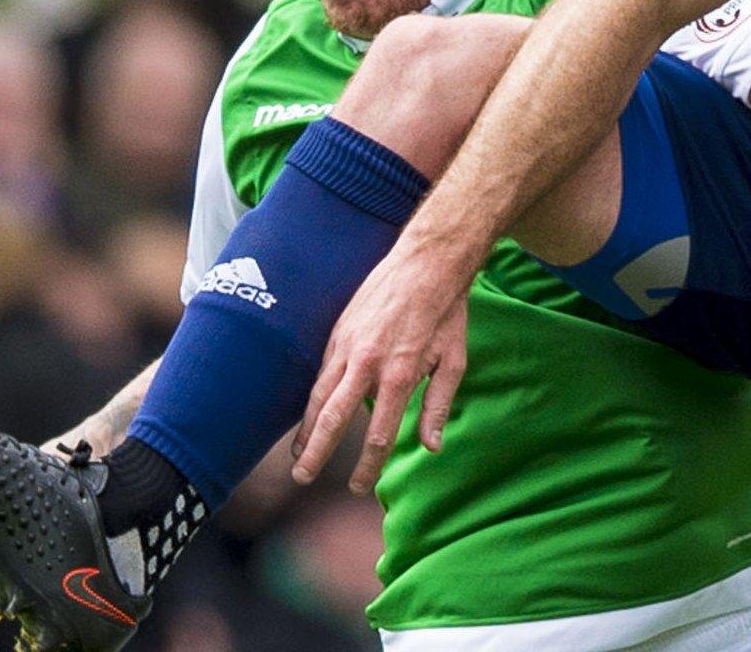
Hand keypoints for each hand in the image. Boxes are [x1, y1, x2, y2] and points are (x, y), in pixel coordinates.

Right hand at [291, 248, 471, 493]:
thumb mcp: (453, 362)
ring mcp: (348, 345)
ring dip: (306, 427)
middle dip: (317, 452)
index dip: (367, 466)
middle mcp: (368, 363)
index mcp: (400, 375)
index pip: (378, 434)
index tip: (358, 487)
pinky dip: (312, 397)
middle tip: (303, 478)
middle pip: (335, 418)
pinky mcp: (339, 330)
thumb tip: (431, 447)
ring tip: (297, 453)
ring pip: (320, 394)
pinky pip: (322, 371)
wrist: (428, 262)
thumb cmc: (445, 314)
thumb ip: (438, 406)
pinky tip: (308, 414)